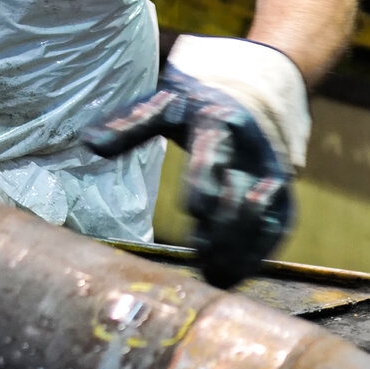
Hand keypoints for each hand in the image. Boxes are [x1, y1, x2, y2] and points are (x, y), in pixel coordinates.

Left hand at [82, 37, 307, 288]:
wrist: (247, 92)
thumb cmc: (193, 102)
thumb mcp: (162, 101)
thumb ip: (130, 123)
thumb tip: (89, 142)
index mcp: (217, 120)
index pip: (214, 150)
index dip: (205, 179)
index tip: (194, 208)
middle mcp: (250, 148)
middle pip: (241, 191)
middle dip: (223, 225)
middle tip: (199, 252)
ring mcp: (270, 172)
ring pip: (263, 216)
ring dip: (239, 247)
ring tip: (212, 273)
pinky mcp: (280, 194)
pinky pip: (276, 229)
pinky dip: (256, 255)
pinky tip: (231, 276)